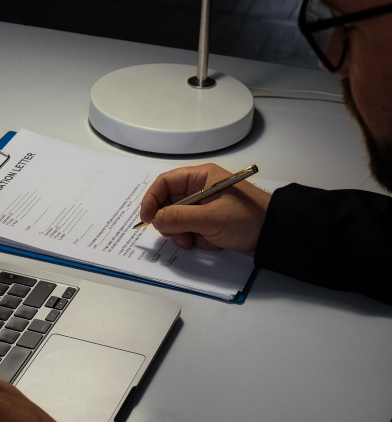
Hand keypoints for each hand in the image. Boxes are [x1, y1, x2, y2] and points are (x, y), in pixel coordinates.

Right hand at [139, 163, 270, 254]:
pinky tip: (208, 243)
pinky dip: (195, 239)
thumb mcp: (210, 218)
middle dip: (169, 221)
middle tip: (174, 235)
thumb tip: (156, 220)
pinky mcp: (211, 222)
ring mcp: (206, 207)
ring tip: (193, 242)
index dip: (152, 199)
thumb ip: (179, 218)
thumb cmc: (247, 219)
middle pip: (169, 203)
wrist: (275, 235)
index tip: (146, 218)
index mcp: (201, 177)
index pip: (165, 183)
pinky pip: (191, 230)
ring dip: (181, 233)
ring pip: (178, 219)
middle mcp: (200, 189)